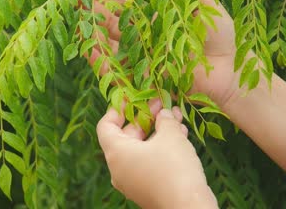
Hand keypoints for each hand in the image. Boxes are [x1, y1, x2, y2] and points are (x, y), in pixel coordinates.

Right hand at [87, 0, 238, 107]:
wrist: (230, 69)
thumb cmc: (221, 36)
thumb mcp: (201, 4)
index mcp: (160, 20)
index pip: (132, 7)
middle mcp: (150, 38)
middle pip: (119, 24)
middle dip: (101, 11)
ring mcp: (146, 57)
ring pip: (116, 44)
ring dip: (97, 31)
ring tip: (82, 18)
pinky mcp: (146, 75)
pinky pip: (122, 68)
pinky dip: (104, 60)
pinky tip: (89, 48)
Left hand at [97, 106, 217, 207]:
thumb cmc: (174, 168)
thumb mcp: (170, 136)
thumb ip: (164, 119)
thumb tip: (164, 114)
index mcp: (116, 153)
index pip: (106, 125)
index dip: (118, 108)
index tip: (134, 97)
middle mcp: (119, 168)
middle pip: (126, 135)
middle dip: (146, 117)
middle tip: (162, 103)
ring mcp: (133, 180)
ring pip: (142, 148)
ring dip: (158, 131)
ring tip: (176, 117)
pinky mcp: (147, 188)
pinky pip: (150, 161)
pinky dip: (161, 147)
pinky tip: (180, 135)